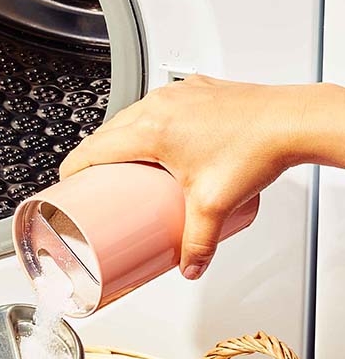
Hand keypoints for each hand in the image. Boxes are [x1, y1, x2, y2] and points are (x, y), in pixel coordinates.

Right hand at [60, 75, 305, 277]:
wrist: (292, 121)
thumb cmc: (257, 146)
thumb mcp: (214, 206)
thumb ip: (197, 243)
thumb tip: (188, 265)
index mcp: (151, 130)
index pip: (92, 148)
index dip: (72, 168)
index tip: (67, 183)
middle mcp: (158, 106)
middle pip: (107, 133)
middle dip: (95, 158)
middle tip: (96, 184)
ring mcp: (176, 95)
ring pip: (130, 116)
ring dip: (120, 140)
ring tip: (125, 166)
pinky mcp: (193, 92)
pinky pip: (156, 107)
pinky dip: (146, 125)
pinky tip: (159, 143)